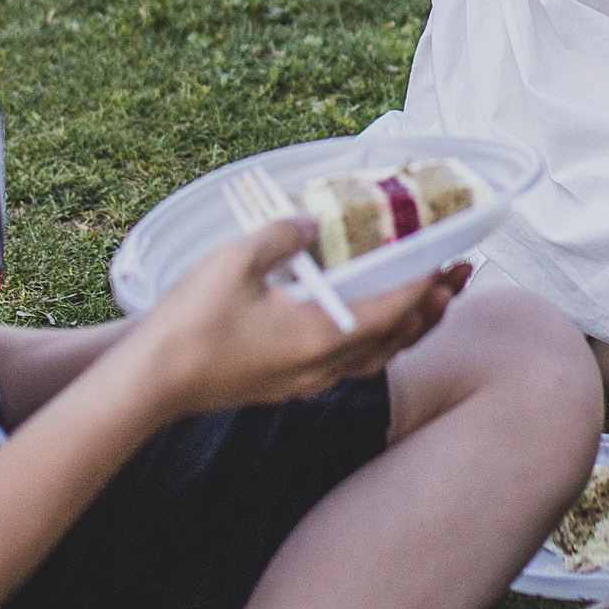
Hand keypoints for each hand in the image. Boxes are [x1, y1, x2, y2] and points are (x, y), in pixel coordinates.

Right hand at [131, 219, 465, 416]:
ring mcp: (306, 382)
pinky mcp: (287, 386)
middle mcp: (323, 367)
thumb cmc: (190, 325)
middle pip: (396, 340)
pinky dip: (374, 342)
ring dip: (407, 327)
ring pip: (375, 358)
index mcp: (321, 337)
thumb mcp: (235, 261)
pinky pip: (348, 365)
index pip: (392, 310)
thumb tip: (311, 222)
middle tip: (458, 276)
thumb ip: (282, 235)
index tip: (448, 258)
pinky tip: (366, 325)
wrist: (151, 382)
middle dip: (431, 307)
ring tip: (427, 301)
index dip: (424, 283)